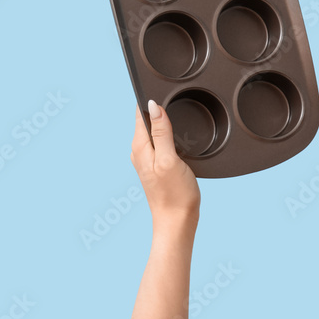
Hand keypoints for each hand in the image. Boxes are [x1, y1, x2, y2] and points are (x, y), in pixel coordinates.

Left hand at [131, 101, 199, 232]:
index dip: (151, 102)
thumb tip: (152, 105)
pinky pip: (160, 143)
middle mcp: (139, 151)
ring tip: (179, 123)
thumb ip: (161, 131)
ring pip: (155, 132)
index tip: (164, 95)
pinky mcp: (156, 166)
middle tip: (177, 107)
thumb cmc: (175, 194)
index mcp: (140, 146)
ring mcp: (147, 159)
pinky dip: (169, 138)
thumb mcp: (169, 158)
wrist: (177, 222)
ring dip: (165, 125)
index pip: (140, 113)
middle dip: (160, 112)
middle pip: (147, 121)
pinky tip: (179, 141)